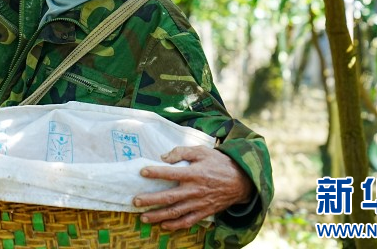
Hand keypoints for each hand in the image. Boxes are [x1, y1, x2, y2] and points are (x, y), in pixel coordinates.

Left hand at [132, 145, 253, 230]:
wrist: (241, 181)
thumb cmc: (219, 163)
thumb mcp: (202, 151)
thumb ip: (182, 152)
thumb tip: (164, 157)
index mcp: (194, 173)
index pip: (171, 173)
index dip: (156, 172)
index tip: (142, 172)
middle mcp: (195, 190)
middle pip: (169, 197)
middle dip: (151, 200)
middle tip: (136, 201)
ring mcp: (199, 203)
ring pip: (175, 212)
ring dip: (158, 216)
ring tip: (144, 217)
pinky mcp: (204, 212)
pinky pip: (188, 221)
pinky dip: (175, 225)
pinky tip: (163, 225)